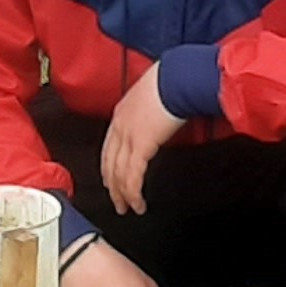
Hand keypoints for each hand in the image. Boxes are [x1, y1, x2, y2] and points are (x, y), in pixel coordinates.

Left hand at [100, 63, 186, 214]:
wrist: (176, 77)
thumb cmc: (171, 80)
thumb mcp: (151, 96)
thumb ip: (148, 111)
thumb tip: (157, 119)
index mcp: (121, 114)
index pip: (108, 147)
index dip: (109, 166)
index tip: (111, 179)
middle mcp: (119, 126)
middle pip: (109, 163)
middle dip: (112, 185)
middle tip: (117, 201)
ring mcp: (128, 136)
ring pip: (119, 173)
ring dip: (122, 194)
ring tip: (127, 208)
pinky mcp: (141, 146)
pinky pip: (132, 176)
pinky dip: (133, 193)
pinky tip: (137, 204)